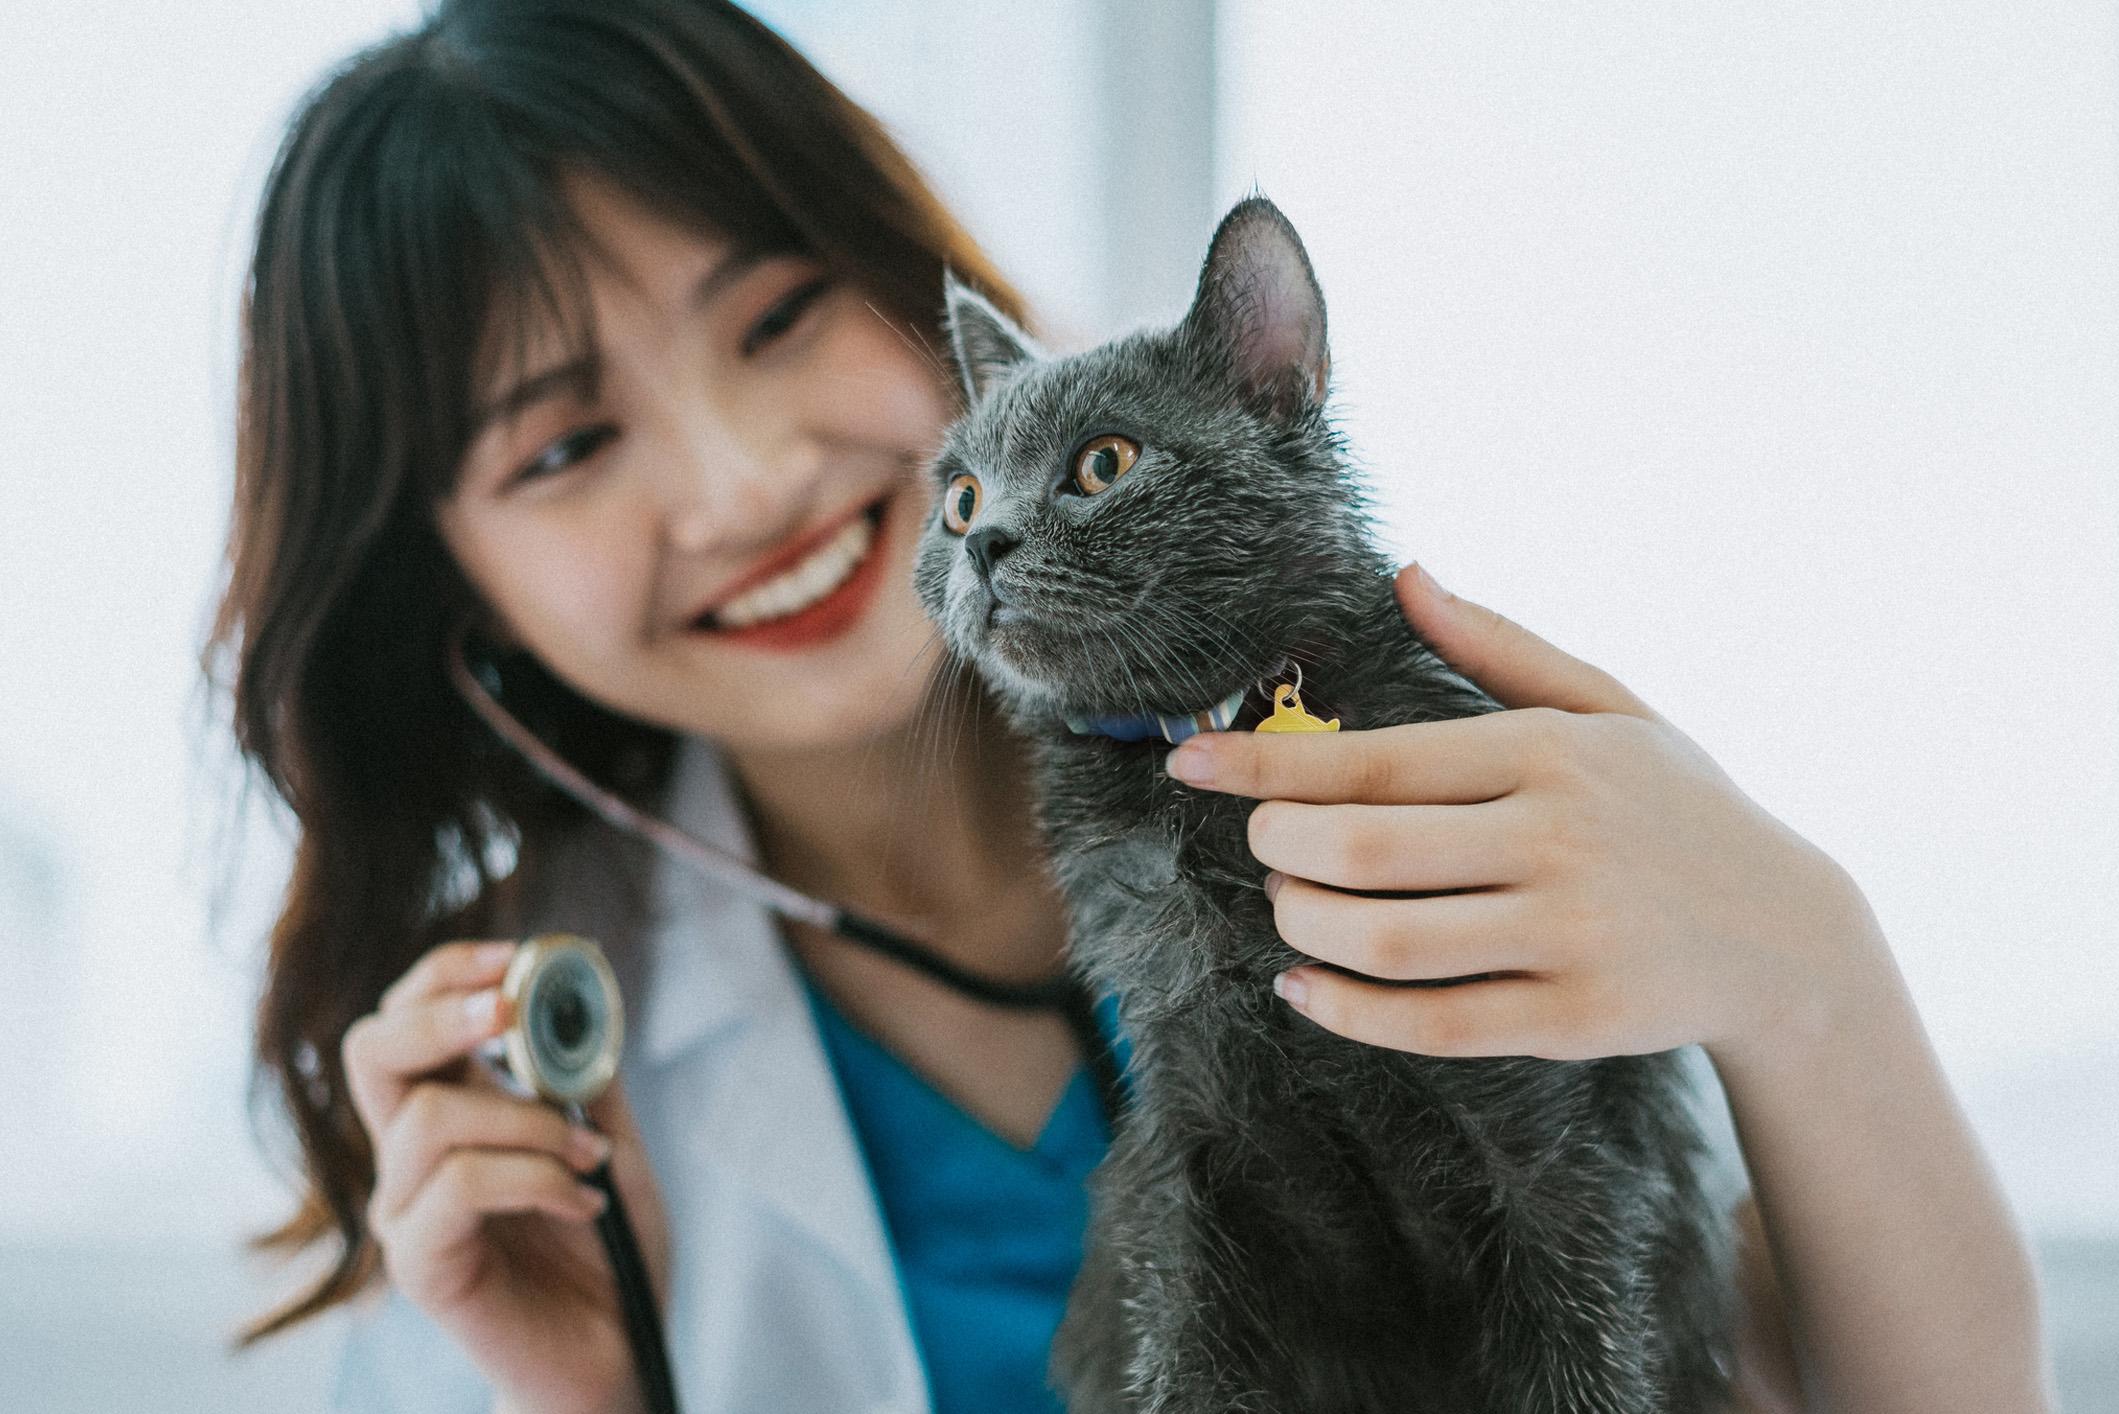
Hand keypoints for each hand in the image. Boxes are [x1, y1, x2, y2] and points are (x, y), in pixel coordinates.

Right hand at [343, 939, 670, 1413]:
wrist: (618, 1349)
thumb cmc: (609, 1246)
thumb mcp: (609, 1137)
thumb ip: (583, 1072)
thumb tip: (575, 994)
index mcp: (448, 1110)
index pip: (405, 1017)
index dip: (447, 972)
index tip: (518, 956)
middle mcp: (409, 1156)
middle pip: (370, 1050)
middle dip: (442, 1013)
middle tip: (510, 1014)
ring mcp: (406, 1210)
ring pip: (431, 1115)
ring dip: (529, 1119)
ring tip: (589, 1154)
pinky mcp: (420, 1264)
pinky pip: (459, 1185)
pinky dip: (537, 1176)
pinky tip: (584, 1202)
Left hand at [1162, 563, 1883, 1066]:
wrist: (1788, 936)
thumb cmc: (1674, 808)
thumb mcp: (1608, 707)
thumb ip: (1498, 646)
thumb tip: (1404, 572)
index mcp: (1549, 753)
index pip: (1374, 758)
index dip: (1264, 763)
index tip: (1187, 763)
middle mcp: (1558, 840)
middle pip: (1361, 850)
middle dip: (1278, 846)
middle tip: (1262, 843)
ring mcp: (1569, 937)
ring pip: (1385, 940)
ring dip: (1303, 927)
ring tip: (1288, 907)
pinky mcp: (1574, 1022)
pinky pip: (1430, 1023)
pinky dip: (1345, 1012)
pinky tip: (1303, 989)